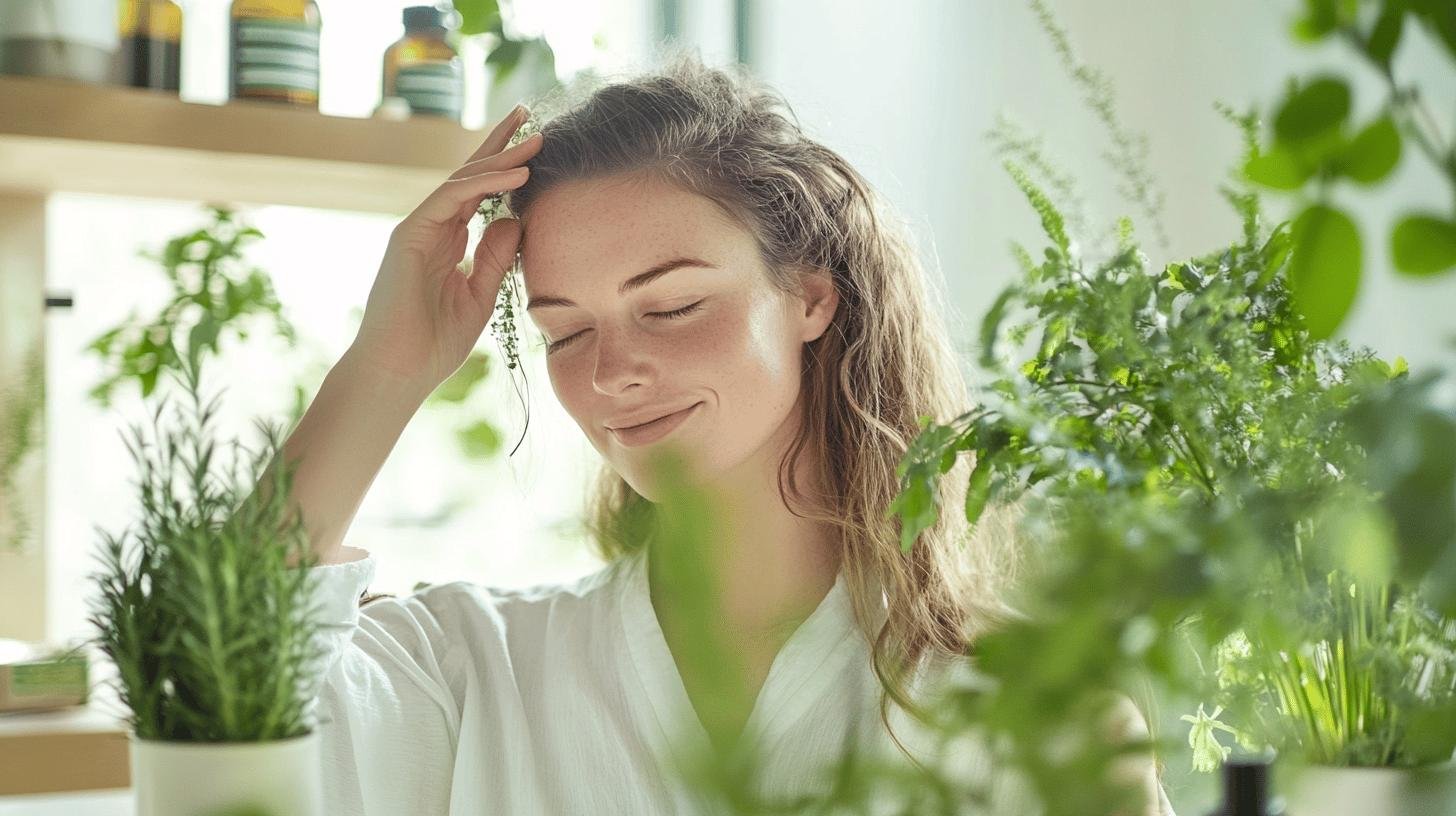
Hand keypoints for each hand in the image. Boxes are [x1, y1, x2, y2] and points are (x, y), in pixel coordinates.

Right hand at [351, 105, 543, 392]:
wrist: (400, 370)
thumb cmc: (435, 344)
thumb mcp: (481, 295)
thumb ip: (496, 257)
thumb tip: (516, 219)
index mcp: (447, 241)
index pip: (478, 194)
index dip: (504, 168)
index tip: (534, 146)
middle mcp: (432, 228)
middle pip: (469, 176)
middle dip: (500, 145)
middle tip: (530, 116)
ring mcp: (418, 228)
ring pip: (463, 180)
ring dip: (501, 158)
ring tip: (535, 140)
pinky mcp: (409, 234)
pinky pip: (452, 198)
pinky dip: (486, 184)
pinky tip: (517, 175)